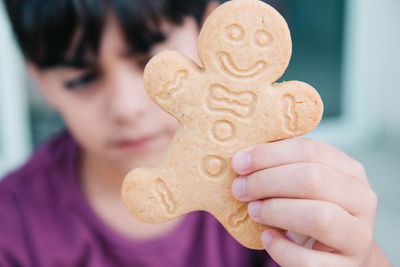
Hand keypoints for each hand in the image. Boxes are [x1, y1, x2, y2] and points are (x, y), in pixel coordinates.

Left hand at [231, 138, 387, 266]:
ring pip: (318, 217)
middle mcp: (361, 200)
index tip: (239, 162)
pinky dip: (280, 248)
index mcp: (349, 171)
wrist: (338, 254)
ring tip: (254, 211)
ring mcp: (358, 237)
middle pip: (312, 179)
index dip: (269, 154)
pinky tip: (267, 238)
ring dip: (275, 211)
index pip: (310, 150)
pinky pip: (309, 260)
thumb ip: (280, 166)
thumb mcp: (303, 183)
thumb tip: (243, 156)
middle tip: (239, 189)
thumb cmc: (311, 209)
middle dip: (267, 181)